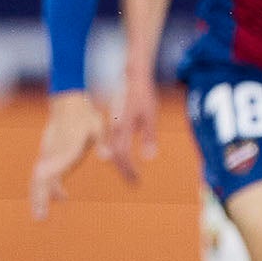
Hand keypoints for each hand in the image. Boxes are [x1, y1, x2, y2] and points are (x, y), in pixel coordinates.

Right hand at [29, 91, 108, 217]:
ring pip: (39, 180)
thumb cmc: (86, 117)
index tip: (48, 194)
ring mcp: (48, 154)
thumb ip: (102, 142)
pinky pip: (45, 176)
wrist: (69, 104)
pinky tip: (62, 199)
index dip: (51, 180)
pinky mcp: (49, 156)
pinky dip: (49, 188)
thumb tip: (108, 157)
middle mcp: (53, 153)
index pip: (55, 165)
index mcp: (66, 147)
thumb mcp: (98, 127)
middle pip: (40, 178)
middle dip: (39, 198)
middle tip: (40, 218)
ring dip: (39, 198)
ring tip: (41, 218)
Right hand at [107, 59, 157, 180]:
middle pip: (115, 156)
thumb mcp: (150, 115)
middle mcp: (113, 128)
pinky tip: (124, 159)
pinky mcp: (112, 123)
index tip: (136, 180)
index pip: (122, 154)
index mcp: (122, 127)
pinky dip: (117, 154)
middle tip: (133, 182)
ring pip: (112, 150)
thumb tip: (149, 157)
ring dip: (120, 164)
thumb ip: (149, 136)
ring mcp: (111, 125)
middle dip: (124, 170)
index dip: (128, 170)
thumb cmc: (143, 96)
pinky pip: (111, 143)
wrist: (132, 78)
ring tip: (130, 174)